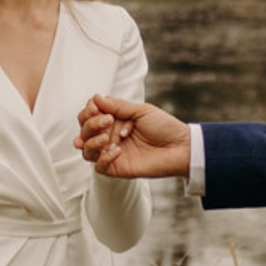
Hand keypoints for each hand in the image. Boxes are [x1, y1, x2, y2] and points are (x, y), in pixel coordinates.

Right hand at [75, 93, 191, 180]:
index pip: (89, 115)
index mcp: (114, 120)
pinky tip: (117, 150)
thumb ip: (117, 106)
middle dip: (91, 124)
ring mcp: (112, 152)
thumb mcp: (140, 111)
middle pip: (84, 131)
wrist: (180, 147)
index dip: (88, 111)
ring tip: (108, 138)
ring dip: (92, 141)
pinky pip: (99, 166)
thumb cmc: (164, 127)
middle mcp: (110, 136)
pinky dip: (104, 157)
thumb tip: (96, 98)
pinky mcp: (117, 168)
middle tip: (108, 120)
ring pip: (86, 149)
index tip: (96, 107)